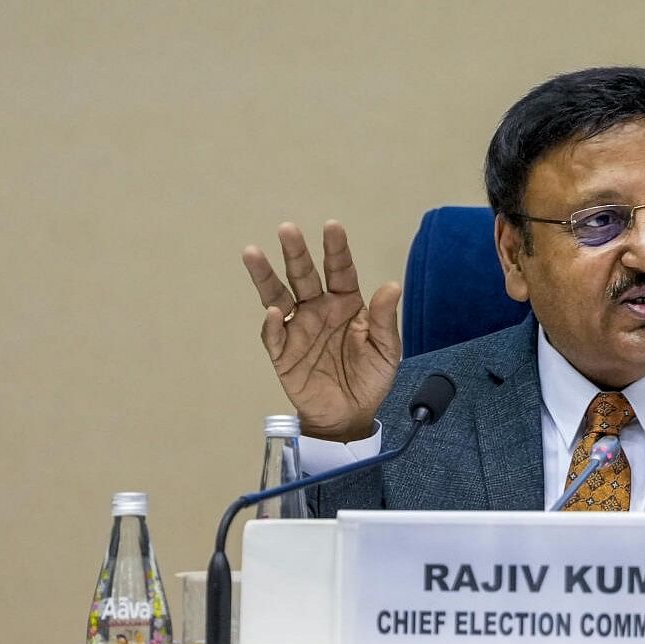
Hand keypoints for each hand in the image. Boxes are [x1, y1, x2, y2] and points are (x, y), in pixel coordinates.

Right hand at [242, 221, 400, 442]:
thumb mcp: (386, 349)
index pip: (340, 270)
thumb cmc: (370, 378)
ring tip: (252, 253)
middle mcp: (319, 309)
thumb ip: (386, 319)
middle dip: (295, 253)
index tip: (332, 226)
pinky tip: (274, 312)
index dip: (336, 249)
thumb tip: (392, 285)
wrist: (351, 414)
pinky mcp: (284, 353)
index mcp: (346, 303)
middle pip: (304, 275)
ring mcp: (298, 329)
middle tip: (287, 229)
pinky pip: (274, 335)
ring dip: (266, 276)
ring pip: (279, 296)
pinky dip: (272, 324)